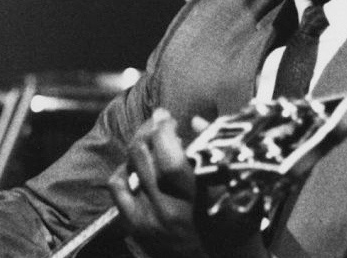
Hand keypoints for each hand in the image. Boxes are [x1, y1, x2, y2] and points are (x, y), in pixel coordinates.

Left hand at [108, 108, 268, 257]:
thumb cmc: (226, 230)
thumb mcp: (228, 192)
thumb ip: (211, 154)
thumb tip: (195, 122)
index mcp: (191, 203)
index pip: (169, 158)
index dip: (164, 130)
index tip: (167, 116)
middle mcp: (164, 211)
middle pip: (143, 156)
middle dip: (149, 130)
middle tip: (158, 120)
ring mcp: (144, 219)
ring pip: (127, 168)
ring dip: (138, 147)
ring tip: (150, 139)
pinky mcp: (132, 225)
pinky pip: (118, 187)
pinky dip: (125, 170)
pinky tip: (138, 164)